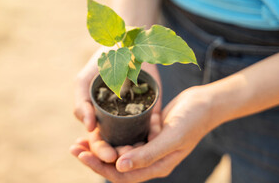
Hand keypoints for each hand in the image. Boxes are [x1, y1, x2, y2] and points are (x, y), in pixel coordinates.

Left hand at [70, 86, 219, 181]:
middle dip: (94, 158)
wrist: (204, 104)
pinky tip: (99, 129)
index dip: (100, 167)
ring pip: (119, 152)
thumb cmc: (192, 120)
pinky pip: (126, 139)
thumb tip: (119, 167)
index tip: (81, 155)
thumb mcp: (171, 137)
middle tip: (74, 147)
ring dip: (100, 148)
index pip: (122, 174)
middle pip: (117, 166)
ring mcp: (149, 147)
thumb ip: (148, 155)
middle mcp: (150, 160)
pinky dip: (112, 137)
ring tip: (81, 139)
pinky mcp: (148, 134)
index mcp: (157, 166)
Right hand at [73, 52, 162, 165]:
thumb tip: (89, 128)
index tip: (109, 155)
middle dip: (119, 153)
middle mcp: (116, 119)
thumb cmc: (101, 62)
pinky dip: (153, 132)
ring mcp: (134, 114)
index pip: (98, 140)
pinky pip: (152, 124)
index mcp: (98, 117)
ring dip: (136, 149)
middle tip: (124, 157)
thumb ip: (81, 103)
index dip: (101, 150)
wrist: (127, 42)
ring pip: (135, 138)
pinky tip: (155, 136)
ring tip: (139, 153)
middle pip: (117, 143)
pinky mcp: (151, 107)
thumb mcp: (84, 82)